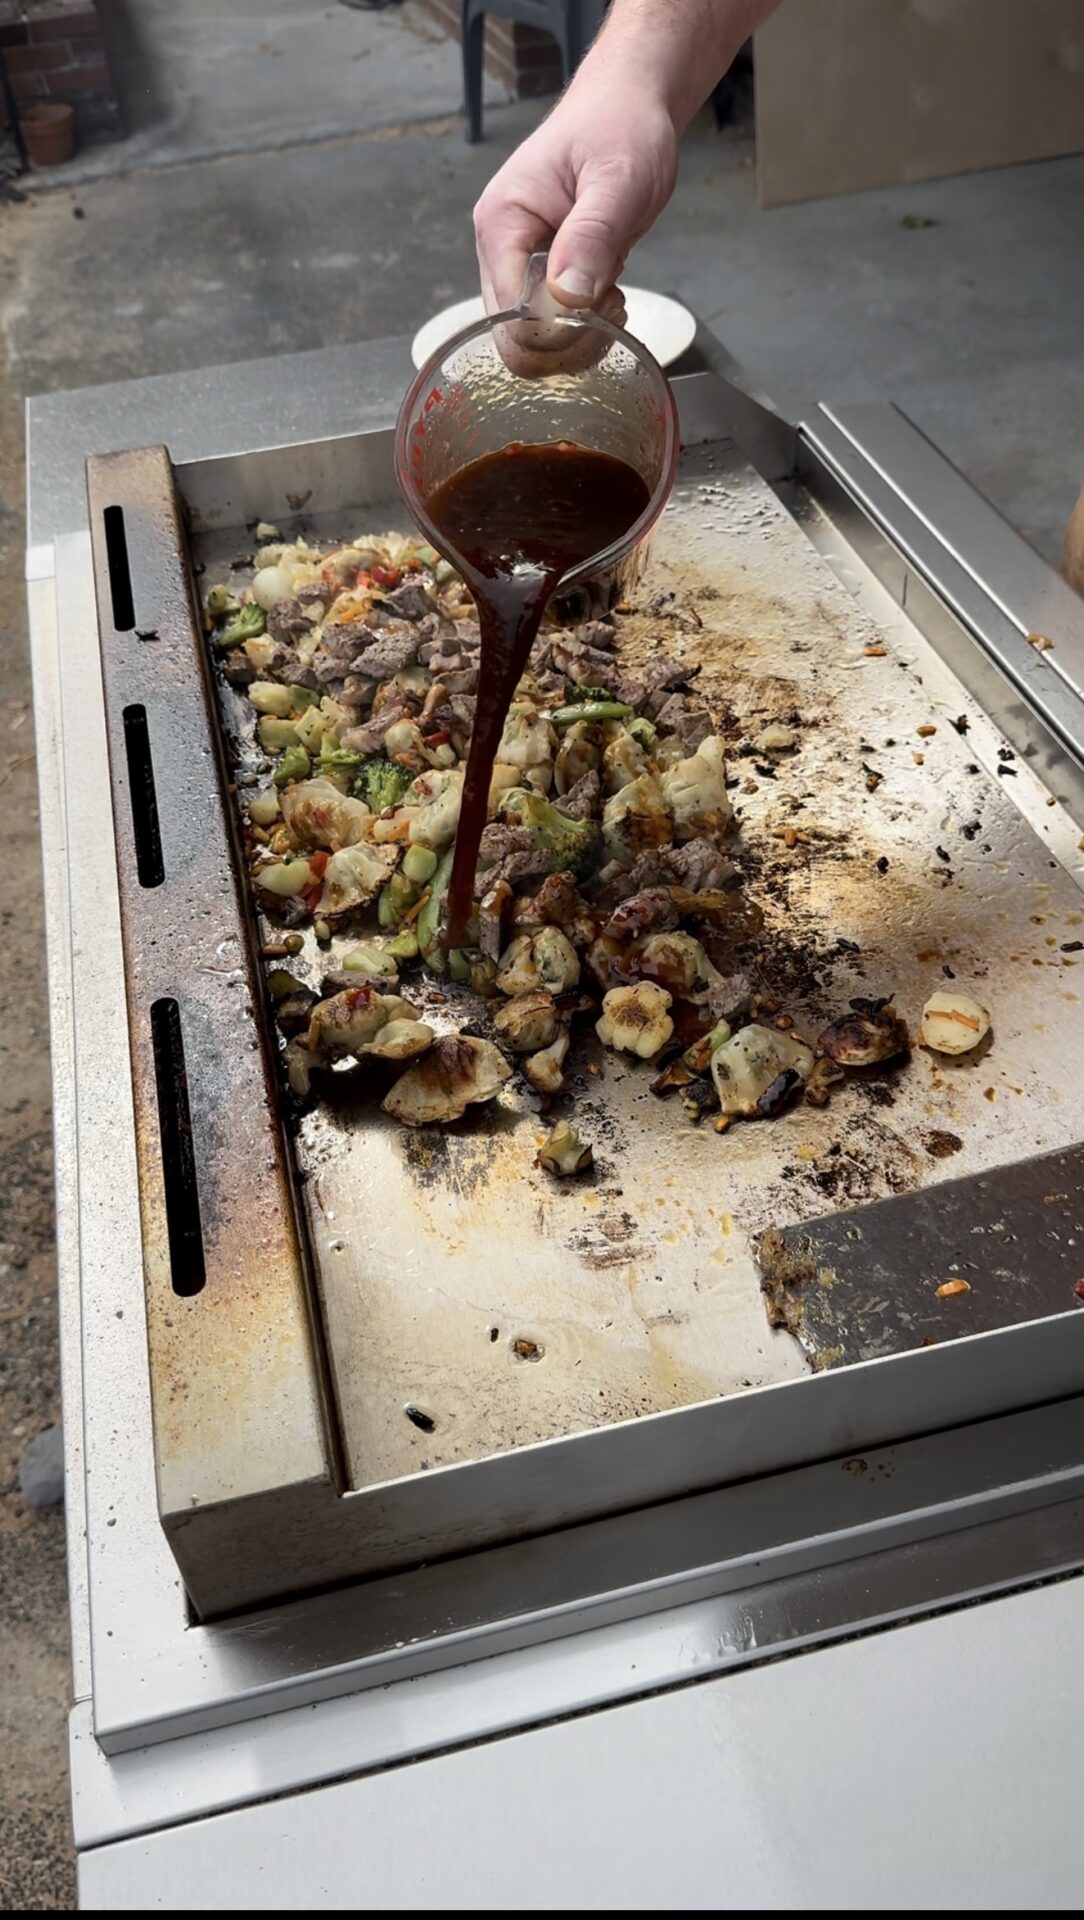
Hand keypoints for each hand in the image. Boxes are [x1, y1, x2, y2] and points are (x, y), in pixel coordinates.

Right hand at [473, 76, 678, 319]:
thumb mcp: (618, 179)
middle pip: (514, 338)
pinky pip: (549, 326)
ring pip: (533, 339)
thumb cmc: (621, 127)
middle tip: (613, 301)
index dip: (558, 332)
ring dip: (579, 335)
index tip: (604, 302)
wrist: (627, 107)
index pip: (511, 318)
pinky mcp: (536, 274)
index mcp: (500, 224)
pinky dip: (583, 326)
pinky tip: (608, 293)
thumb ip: (592, 236)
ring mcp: (514, 264)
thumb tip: (567, 296)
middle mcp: (497, 250)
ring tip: (614, 291)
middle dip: (569, 340)